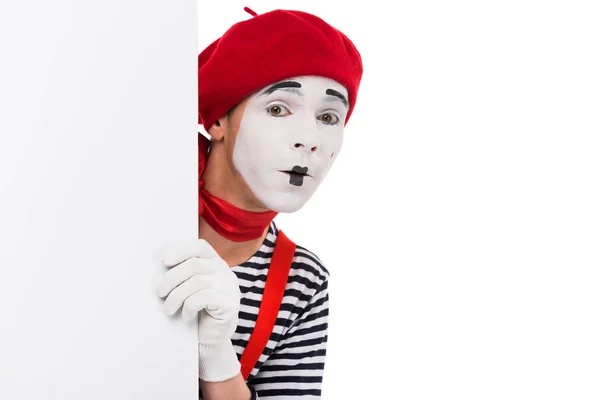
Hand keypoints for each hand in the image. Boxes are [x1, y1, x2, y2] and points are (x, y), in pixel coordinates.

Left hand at [156, 239, 241, 381]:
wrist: (212, 338)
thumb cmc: (197, 310)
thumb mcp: (190, 287)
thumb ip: (183, 274)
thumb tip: (158, 263)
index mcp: (215, 263)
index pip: (200, 247)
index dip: (181, 250)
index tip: (163, 260)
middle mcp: (225, 272)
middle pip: (194, 265)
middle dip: (171, 278)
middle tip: (159, 293)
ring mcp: (228, 287)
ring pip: (196, 281)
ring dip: (176, 296)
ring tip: (168, 308)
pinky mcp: (228, 303)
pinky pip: (202, 298)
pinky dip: (188, 307)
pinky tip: (186, 315)